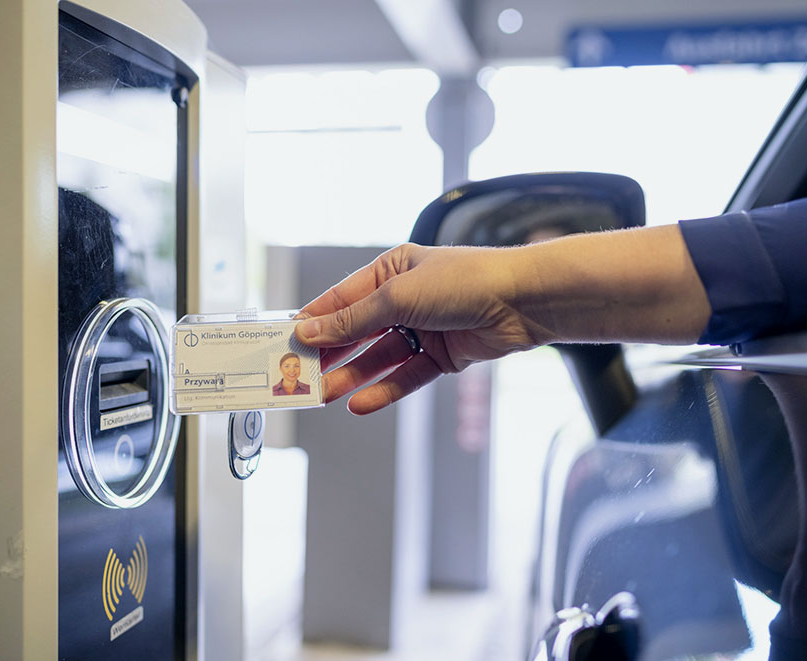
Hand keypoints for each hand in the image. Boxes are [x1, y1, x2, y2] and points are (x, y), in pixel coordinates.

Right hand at [295, 242, 540, 414]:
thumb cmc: (462, 281)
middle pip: (357, 332)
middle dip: (330, 354)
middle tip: (299, 377)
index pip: (341, 299)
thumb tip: (309, 331)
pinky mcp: (442, 356)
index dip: (313, 322)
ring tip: (323, 395)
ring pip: (378, 357)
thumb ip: (352, 319)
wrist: (522, 300)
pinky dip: (384, 390)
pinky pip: (405, 376)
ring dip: (352, 376)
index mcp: (390, 270)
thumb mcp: (397, 296)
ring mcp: (423, 329)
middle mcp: (404, 299)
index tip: (284, 343)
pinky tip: (360, 404)